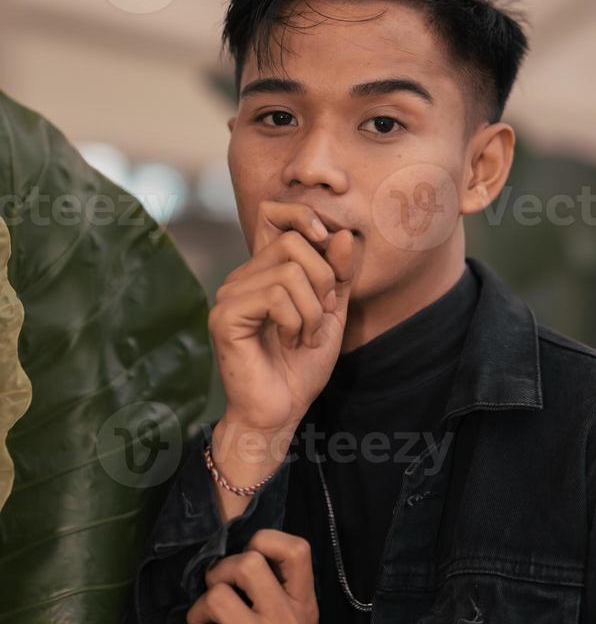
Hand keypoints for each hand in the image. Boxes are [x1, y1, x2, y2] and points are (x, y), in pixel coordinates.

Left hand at [172, 529, 320, 623]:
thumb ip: (287, 598)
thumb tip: (253, 557)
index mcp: (306, 610)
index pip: (297, 551)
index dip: (267, 539)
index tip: (249, 553)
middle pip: (247, 564)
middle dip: (219, 572)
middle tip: (215, 590)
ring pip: (214, 598)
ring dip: (198, 611)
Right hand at [209, 199, 361, 432]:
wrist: (282, 410)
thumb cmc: (303, 363)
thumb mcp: (332, 311)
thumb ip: (339, 274)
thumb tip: (342, 233)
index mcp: (264, 270)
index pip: (273, 213)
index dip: (302, 216)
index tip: (328, 243)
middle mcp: (242, 276)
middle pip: (293, 243)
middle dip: (324, 280)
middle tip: (323, 315)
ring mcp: (229, 295)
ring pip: (289, 271)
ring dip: (313, 310)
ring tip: (306, 336)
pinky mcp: (225, 316)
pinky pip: (275, 297)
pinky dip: (297, 322)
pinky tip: (291, 341)